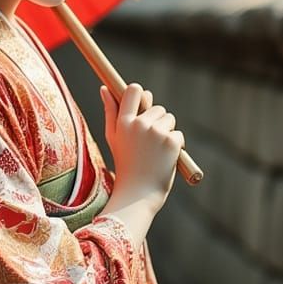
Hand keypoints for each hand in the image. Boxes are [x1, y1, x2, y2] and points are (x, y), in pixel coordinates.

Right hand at [99, 82, 183, 212]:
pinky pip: (178, 134)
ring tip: (156, 150)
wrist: (138, 194)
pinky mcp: (171, 141)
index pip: (134, 90)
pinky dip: (176, 144)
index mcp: (123, 121)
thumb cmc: (125, 165)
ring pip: (169, 119)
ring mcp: (156, 132)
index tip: (143, 102)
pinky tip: (166, 157)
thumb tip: (104, 88)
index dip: (141, 94)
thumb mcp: (113, 138)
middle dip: (156, 120)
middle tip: (148, 142)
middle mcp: (139, 124)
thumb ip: (110, 111)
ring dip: (167, 131)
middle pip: (156, 106)